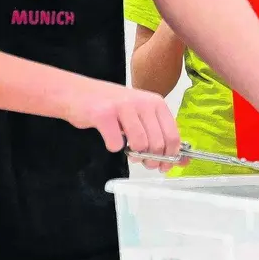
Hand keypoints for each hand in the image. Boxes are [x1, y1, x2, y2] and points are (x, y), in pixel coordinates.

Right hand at [61, 79, 187, 171]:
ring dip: (134, 155)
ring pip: (140, 145)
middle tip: (142, 161)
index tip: (164, 166)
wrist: (76, 93)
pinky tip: (110, 139)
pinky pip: (116, 144)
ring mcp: (123, 107)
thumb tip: (181, 159)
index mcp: (155, 102)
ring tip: (127, 149)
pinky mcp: (104, 115)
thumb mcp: (140, 113)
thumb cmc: (111, 106)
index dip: (170, 157)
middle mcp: (142, 102)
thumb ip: (158, 132)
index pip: (172, 136)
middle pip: (158, 144)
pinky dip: (113, 147)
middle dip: (151, 160)